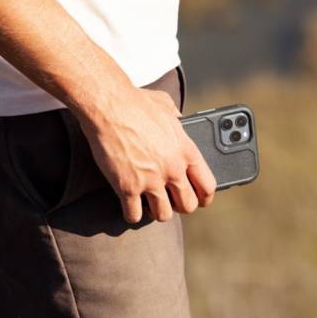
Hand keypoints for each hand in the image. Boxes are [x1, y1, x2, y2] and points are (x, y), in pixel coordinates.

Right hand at [77, 86, 216, 222]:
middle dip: (180, 205)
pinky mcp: (127, 187)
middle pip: (188, 205)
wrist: (109, 105)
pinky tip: (129, 204)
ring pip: (163, 215)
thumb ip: (178, 117)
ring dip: (156, 211)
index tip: (200, 198)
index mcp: (186, 151)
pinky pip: (134, 215)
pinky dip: (131, 213)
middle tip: (171, 200)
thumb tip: (180, 118)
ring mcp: (150, 180)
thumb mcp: (167, 106)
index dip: (205, 196)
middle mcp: (172, 169)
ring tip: (149, 202)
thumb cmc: (136, 102)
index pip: (208, 185)